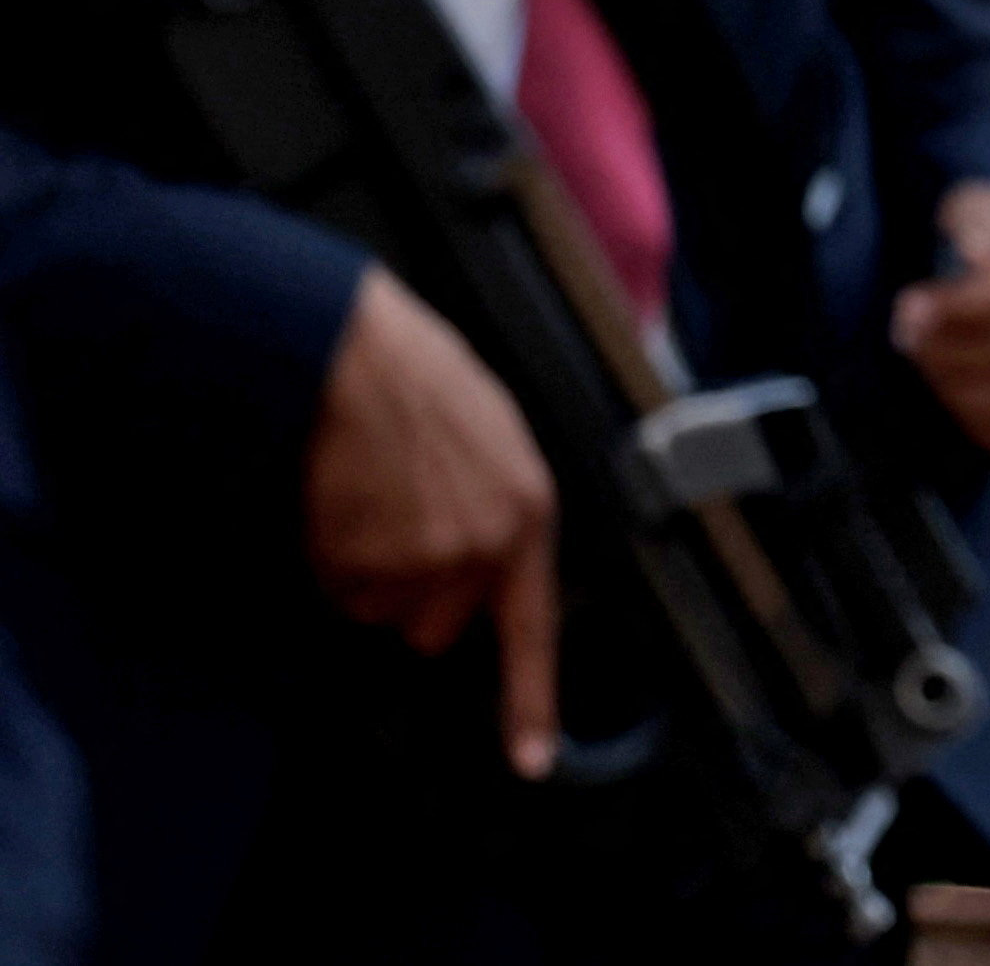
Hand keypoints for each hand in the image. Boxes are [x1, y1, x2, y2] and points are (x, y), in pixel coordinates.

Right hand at [307, 267, 558, 777]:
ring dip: (368, 571)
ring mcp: (419, 561)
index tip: (530, 763)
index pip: (532, 630)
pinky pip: (336, 589)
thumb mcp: (493, 440)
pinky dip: (331, 558)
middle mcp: (482, 550)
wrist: (355, 352)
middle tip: (399, 519)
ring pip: (381, 610)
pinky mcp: (359, 563)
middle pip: (435, 627)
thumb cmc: (422, 382)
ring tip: (368, 497)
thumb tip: (484, 568)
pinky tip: (339, 500)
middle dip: (414, 592)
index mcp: (527, 513)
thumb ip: (499, 512)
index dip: (528, 704)